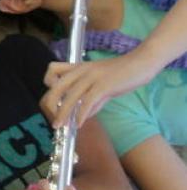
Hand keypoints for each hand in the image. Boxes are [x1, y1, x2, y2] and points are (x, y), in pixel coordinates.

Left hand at [41, 53, 157, 127]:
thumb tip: (84, 115)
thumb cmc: (123, 73)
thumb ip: (92, 98)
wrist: (142, 63)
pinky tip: (79, 124)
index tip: (52, 97)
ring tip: (61, 126)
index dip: (48, 82)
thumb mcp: (102, 83)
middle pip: (57, 86)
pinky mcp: (104, 85)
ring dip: (64, 113)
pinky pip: (88, 101)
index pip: (53, 68)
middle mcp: (81, 70)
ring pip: (71, 96)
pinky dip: (81, 114)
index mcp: (79, 66)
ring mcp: (92, 77)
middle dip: (51, 105)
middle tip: (53, 120)